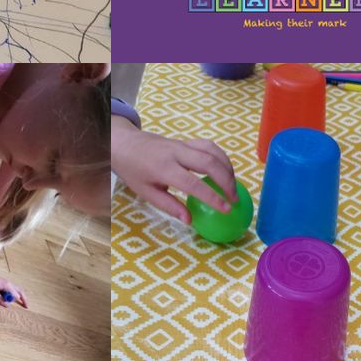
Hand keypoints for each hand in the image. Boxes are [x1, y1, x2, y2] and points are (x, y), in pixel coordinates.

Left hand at [0, 274, 27, 308]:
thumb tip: (8, 305)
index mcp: (7, 285)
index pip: (16, 294)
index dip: (18, 301)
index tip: (22, 307)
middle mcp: (9, 284)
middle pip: (20, 291)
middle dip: (24, 299)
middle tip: (27, 306)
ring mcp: (8, 283)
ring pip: (18, 290)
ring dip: (21, 296)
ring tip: (24, 303)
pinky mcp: (5, 285)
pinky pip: (14, 290)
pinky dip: (17, 294)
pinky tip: (17, 299)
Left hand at [112, 118, 236, 222]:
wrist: (125, 143)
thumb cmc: (134, 170)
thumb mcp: (146, 192)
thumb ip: (169, 205)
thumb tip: (189, 220)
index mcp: (164, 168)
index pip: (194, 183)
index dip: (213, 197)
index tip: (226, 209)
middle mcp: (176, 153)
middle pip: (209, 163)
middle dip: (227, 181)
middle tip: (235, 199)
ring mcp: (182, 144)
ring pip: (212, 151)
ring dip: (227, 168)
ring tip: (234, 186)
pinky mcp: (186, 140)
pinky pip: (209, 146)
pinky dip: (221, 157)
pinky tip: (225, 170)